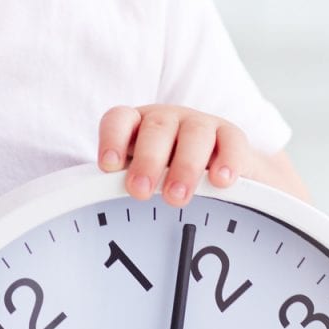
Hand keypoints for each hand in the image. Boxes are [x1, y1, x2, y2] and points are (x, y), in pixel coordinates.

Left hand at [97, 104, 250, 207]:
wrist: (220, 175)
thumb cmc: (170, 179)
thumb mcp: (144, 181)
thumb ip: (124, 188)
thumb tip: (98, 208)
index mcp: (138, 127)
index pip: (119, 119)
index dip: (112, 139)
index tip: (108, 165)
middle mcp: (168, 120)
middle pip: (156, 127)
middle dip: (148, 160)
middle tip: (141, 191)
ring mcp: (201, 124)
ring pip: (194, 134)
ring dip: (185, 166)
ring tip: (177, 196)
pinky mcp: (231, 135)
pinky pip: (231, 141)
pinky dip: (227, 160)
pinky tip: (220, 181)